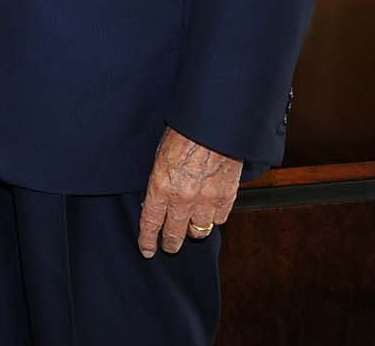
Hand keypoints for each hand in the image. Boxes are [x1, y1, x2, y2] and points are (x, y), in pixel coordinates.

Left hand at [137, 126, 241, 256]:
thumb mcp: (159, 157)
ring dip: (193, 230)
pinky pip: (219, 219)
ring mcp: (207, 200)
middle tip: (168, 245)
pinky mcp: (227, 197)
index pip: (151, 223)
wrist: (213, 125)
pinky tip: (208, 212)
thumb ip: (158, 182)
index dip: (148, 240)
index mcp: (161, 186)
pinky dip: (213, 217)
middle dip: (170, 243)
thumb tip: (154, 200)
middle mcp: (183, 198)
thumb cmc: (183, 133)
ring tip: (189, 228)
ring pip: (199, 231)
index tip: (147, 250)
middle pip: (176, 234)